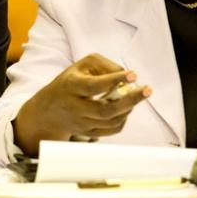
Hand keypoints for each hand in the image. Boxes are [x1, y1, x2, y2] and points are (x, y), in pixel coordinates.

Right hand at [13, 53, 151, 155]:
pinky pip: (112, 129)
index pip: (94, 85)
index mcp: (71, 86)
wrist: (49, 109)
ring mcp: (82, 122)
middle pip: (106, 109)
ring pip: (112, 121)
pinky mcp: (88, 132)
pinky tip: (126, 108)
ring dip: (128, 108)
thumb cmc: (70, 81)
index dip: (115, 80)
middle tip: (147, 90)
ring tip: (136, 96)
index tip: (133, 74)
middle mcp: (75, 107)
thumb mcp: (82, 65)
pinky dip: (123, 119)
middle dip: (131, 100)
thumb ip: (104, 65)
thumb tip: (125, 75)